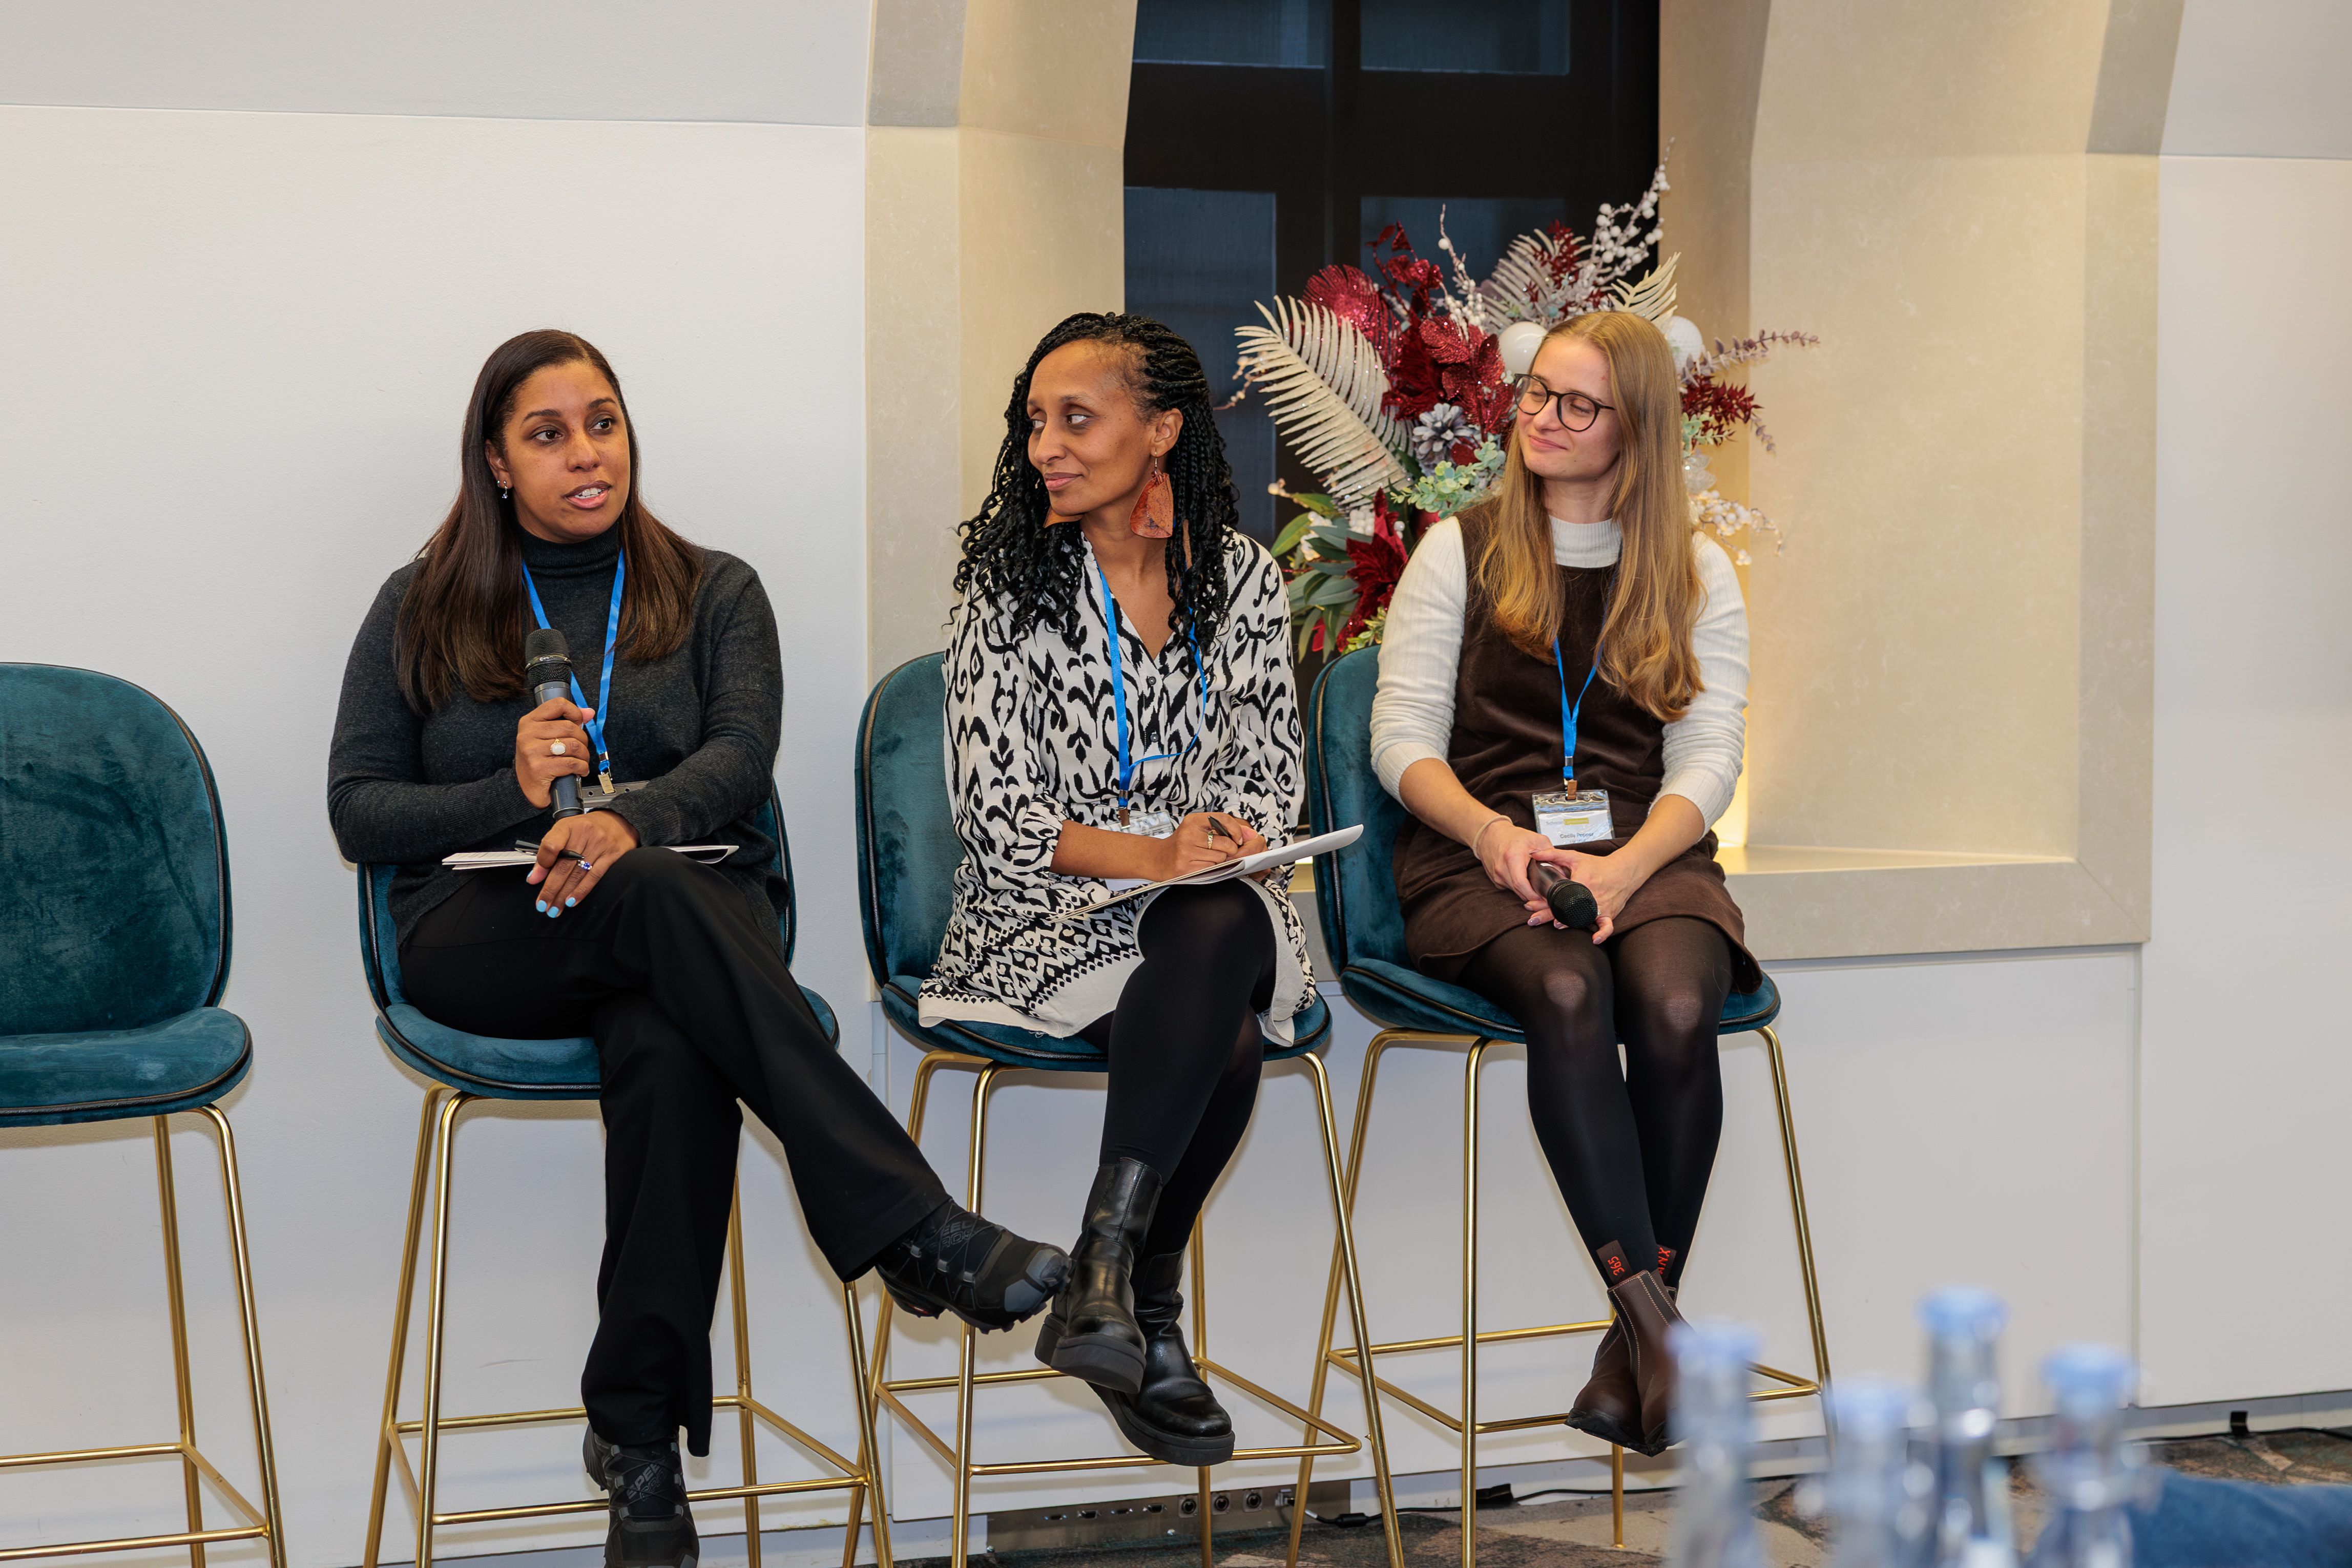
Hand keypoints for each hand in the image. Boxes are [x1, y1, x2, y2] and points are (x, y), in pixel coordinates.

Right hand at [514, 698, 593, 809]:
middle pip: (570, 727)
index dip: (575, 712)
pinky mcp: (539, 768)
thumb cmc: (537, 760)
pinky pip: (572, 763)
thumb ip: (566, 721)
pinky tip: (579, 770)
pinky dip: (582, 768)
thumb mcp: (546, 737)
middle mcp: (528, 734)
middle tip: (581, 750)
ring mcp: (532, 751)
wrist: (523, 787)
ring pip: (573, 746)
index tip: (579, 722)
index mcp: (529, 722)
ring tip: (581, 761)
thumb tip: (588, 713)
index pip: (557, 705)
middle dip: (583, 740)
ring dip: (584, 755)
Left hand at [527, 810, 638, 914]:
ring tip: (555, 909)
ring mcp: (599, 845)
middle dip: (551, 889)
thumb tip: (534, 878)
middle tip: (542, 905)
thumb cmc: (585, 829)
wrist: (617, 821)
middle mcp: (584, 834)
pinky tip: (572, 901)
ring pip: (577, 874)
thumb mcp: (563, 833)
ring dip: (564, 895)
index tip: (534, 880)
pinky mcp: (611, 855)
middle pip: (563, 866)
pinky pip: (594, 876)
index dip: (542, 864)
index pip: (551, 845)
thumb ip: (548, 853)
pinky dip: (581, 891)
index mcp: (568, 826)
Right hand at [1151, 812, 1251, 880]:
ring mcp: (1186, 851)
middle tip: (1220, 851)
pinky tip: (1200, 865)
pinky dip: (1210, 869)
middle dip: (1228, 850)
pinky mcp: (1185, 867)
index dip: (1236, 830)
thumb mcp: (1198, 829)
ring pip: (1220, 858)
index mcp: (1193, 821)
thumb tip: (1249, 834)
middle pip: (1226, 843)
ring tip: (1205, 858)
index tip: (1238, 838)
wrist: (1158, 858)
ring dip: (1218, 861)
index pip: (1223, 819)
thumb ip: (1223, 828)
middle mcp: (1188, 834)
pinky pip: (1211, 869)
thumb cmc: (1182, 844)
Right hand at [1471, 818, 1555, 907]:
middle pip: (1519, 891)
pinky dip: (1520, 888)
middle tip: (1546, 896)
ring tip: (1538, 888)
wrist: (1491, 835)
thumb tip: (1561, 871)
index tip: (1544, 897)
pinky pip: (1511, 888)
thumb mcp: (1537, 840)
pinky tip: (1526, 881)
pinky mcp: (1496, 880)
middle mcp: (1502, 868)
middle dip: (1533, 897)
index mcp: (1512, 857)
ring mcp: (1497, 876)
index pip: (1521, 884)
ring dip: (1527, 892)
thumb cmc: (1514, 836)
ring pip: (1515, 892)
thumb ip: (1551, 855)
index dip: (1534, 895)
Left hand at [1521, 848, 1645, 943]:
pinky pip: (1607, 927)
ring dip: (1569, 924)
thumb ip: (1553, 854)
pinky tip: (1594, 940)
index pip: (1558, 895)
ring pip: (1582, 918)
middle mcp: (1591, 896)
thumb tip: (1533, 853)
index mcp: (1581, 882)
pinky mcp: (1610, 913)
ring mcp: (1601, 906)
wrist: (1624, 870)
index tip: (1530, 906)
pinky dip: (1602, 934)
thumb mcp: (1575, 857)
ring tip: (1555, 926)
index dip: (1542, 902)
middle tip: (1533, 920)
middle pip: (1567, 909)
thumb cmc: (1599, 865)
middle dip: (1548, 915)